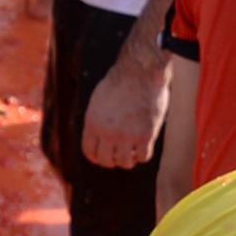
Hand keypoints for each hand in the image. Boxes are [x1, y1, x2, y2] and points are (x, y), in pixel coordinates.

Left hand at [80, 50, 168, 167]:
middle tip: (121, 153)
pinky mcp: (145, 135)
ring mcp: (126, 135)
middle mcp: (107, 132)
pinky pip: (143, 157)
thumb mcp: (99, 100)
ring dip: (129, 159)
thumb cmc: (121, 82)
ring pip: (125, 163)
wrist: (139, 72)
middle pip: (106, 161)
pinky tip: (144, 145)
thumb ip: (98, 119)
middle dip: (113, 160)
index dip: (97, 157)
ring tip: (133, 149)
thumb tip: (100, 136)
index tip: (106, 156)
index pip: (89, 152)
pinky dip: (143, 154)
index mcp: (92, 122)